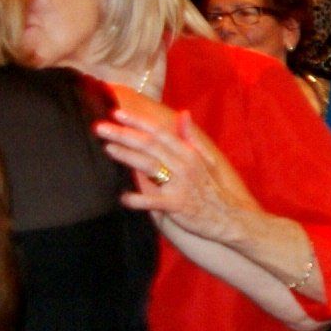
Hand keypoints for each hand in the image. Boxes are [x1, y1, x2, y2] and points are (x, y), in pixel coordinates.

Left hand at [93, 104, 262, 244]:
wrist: (230, 217)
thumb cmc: (213, 188)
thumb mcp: (206, 159)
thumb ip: (191, 137)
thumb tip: (184, 114)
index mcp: (189, 153)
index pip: (160, 132)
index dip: (137, 122)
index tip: (116, 113)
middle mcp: (184, 165)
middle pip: (150, 145)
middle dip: (124, 134)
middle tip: (99, 128)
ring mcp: (181, 184)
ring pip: (150, 166)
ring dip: (128, 156)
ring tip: (107, 148)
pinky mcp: (178, 205)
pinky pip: (154, 201)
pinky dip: (138, 199)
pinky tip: (123, 197)